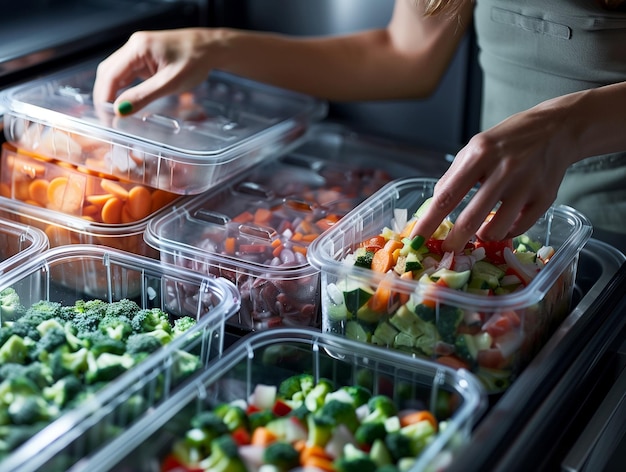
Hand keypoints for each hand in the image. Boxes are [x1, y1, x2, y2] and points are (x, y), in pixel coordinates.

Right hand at [93, 28, 217, 114]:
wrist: (210, 49)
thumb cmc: (196, 61)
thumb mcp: (170, 83)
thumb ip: (144, 96)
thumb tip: (121, 109)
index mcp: (138, 47)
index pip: (110, 75)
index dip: (104, 98)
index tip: (106, 117)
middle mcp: (134, 46)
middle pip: (108, 73)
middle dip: (105, 96)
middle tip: (109, 119)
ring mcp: (138, 52)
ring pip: (116, 74)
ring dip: (113, 93)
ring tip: (115, 114)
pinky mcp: (144, 58)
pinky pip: (127, 74)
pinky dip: (124, 89)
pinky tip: (126, 102)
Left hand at [409, 103, 577, 251]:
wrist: (557, 130)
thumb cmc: (508, 141)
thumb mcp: (476, 147)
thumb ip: (455, 176)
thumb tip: (434, 205)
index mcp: (480, 154)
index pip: (447, 195)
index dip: (429, 221)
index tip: (415, 239)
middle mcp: (504, 169)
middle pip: (471, 218)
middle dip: (455, 241)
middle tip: (448, 250)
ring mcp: (527, 185)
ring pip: (497, 230)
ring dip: (483, 237)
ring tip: (481, 231)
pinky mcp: (546, 198)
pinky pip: (519, 228)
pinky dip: (507, 231)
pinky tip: (504, 223)